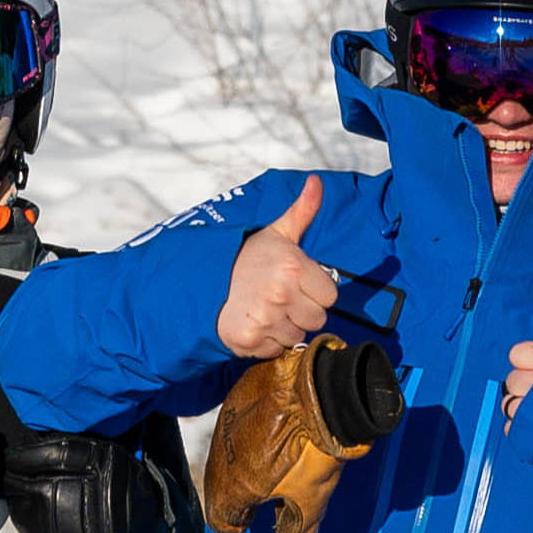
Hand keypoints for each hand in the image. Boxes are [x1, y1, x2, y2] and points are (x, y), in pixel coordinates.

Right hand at [215, 175, 337, 361]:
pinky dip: (268, 342)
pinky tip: (255, 323)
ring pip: (297, 337)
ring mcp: (264, 319)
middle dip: (303, 311)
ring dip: (285, 327)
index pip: (330, 296)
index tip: (297, 284)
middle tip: (281, 297)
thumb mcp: (276, 232)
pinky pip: (276, 350)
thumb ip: (302, 211)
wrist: (202, 279)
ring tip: (266, 309)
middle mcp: (280, 295)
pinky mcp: (249, 340)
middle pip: (317, 319)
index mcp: (292, 268)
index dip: (315, 291)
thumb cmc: (245, 257)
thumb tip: (316, 183)